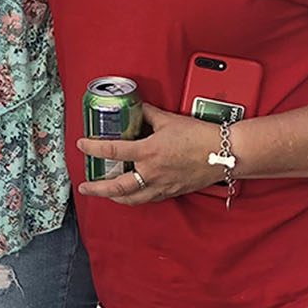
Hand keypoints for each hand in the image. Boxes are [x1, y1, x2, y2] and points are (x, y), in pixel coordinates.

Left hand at [76, 103, 222, 205]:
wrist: (226, 153)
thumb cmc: (200, 136)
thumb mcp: (168, 119)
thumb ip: (147, 114)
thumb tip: (135, 108)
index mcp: (148, 152)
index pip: (112, 150)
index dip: (92, 147)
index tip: (81, 145)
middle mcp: (151, 172)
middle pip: (116, 186)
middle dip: (96, 188)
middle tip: (84, 186)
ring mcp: (162, 185)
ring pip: (132, 198)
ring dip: (114, 197)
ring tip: (104, 194)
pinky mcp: (172, 192)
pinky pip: (149, 199)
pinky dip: (136, 198)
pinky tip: (132, 194)